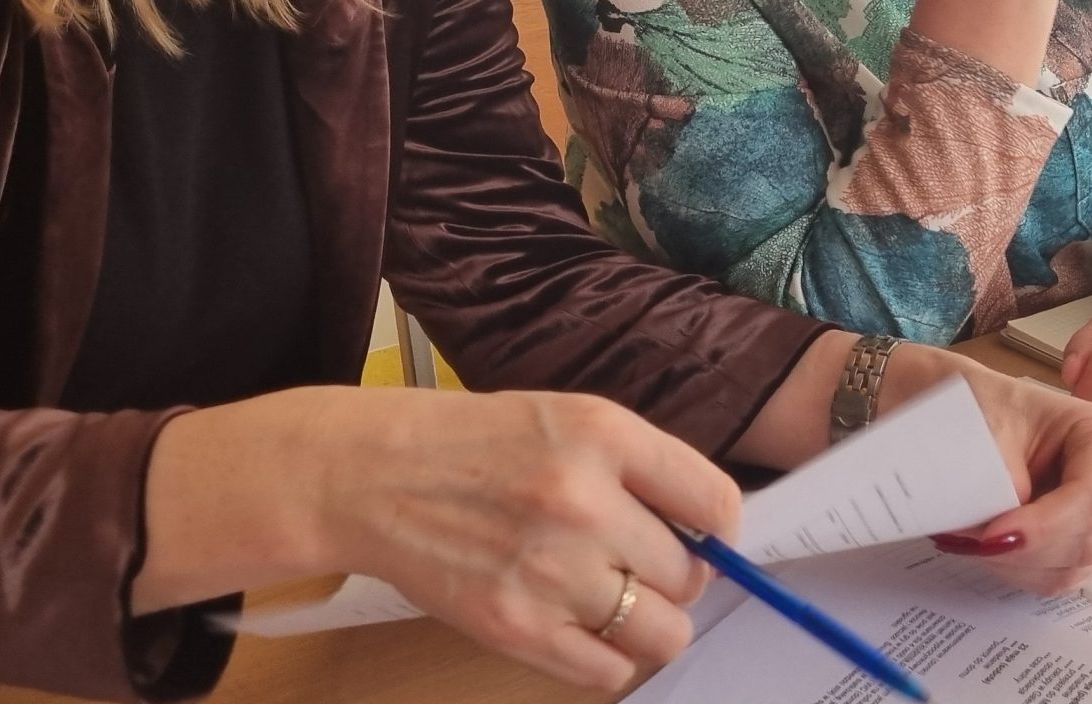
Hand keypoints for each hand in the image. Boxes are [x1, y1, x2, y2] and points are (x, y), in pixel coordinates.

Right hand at [317, 388, 732, 691]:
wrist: (373, 475)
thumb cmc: (471, 444)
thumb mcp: (565, 419)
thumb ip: (638, 467)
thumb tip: (708, 531)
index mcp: (602, 435)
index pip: (714, 502)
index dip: (718, 529)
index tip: (702, 536)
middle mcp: (584, 502)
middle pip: (689, 575)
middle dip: (672, 574)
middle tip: (633, 562)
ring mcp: (551, 570)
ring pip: (662, 632)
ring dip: (646, 622)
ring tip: (611, 598)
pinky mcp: (517, 627)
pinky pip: (609, 672)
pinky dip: (607, 657)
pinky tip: (580, 625)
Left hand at [883, 346, 1091, 595]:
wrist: (976, 417)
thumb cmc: (988, 409)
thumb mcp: (988, 424)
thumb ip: (1001, 473)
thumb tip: (1010, 525)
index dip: (1045, 525)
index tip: (991, 535)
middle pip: (1089, 538)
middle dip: (1026, 548)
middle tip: (968, 538)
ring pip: (1074, 566)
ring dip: (1017, 563)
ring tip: (970, 538)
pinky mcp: (1086, 546)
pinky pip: (1059, 578)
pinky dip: (1018, 571)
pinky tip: (988, 548)